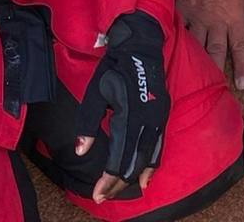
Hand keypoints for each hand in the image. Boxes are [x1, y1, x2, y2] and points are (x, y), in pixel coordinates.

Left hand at [73, 12, 169, 203]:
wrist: (140, 46)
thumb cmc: (113, 68)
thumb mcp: (95, 92)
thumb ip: (88, 123)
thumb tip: (80, 151)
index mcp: (128, 113)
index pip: (119, 156)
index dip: (108, 178)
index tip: (97, 194)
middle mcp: (147, 119)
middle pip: (134, 162)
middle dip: (118, 183)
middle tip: (103, 196)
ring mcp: (158, 117)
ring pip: (148, 158)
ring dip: (133, 177)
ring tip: (119, 190)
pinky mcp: (163, 115)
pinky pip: (159, 147)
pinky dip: (152, 165)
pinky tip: (145, 179)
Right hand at [175, 0, 243, 89]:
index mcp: (234, 16)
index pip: (240, 47)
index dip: (242, 67)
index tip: (242, 85)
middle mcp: (216, 21)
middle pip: (216, 53)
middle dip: (215, 72)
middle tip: (214, 88)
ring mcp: (196, 17)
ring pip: (195, 47)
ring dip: (195, 62)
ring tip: (191, 78)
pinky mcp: (180, 10)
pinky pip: (178, 32)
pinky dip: (177, 43)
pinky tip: (172, 54)